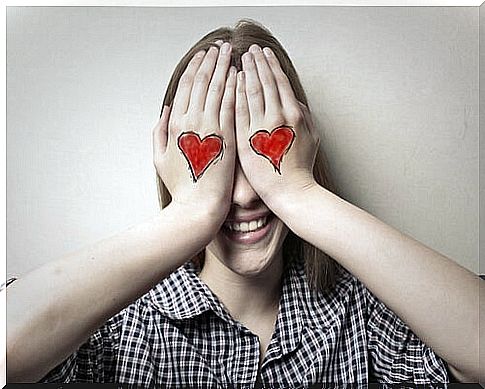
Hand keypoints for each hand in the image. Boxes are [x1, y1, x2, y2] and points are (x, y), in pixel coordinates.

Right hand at [153, 43, 236, 224]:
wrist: (199, 207)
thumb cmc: (182, 186)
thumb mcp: (159, 158)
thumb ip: (158, 130)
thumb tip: (166, 108)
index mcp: (173, 124)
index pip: (185, 86)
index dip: (195, 67)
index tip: (203, 55)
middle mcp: (190, 121)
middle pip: (201, 80)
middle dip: (211, 60)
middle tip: (219, 46)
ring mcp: (210, 127)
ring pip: (217, 87)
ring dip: (224, 66)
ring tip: (230, 52)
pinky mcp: (228, 136)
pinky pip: (231, 104)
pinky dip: (235, 86)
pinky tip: (240, 74)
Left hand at [235, 44, 319, 211]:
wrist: (290, 192)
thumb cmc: (300, 168)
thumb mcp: (312, 137)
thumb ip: (303, 115)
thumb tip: (293, 98)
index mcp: (295, 115)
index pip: (280, 82)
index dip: (270, 64)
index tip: (263, 53)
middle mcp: (278, 117)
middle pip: (265, 82)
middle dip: (256, 63)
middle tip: (249, 50)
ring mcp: (260, 128)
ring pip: (251, 92)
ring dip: (244, 73)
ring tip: (239, 60)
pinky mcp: (246, 140)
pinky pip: (238, 111)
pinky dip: (235, 94)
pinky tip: (232, 83)